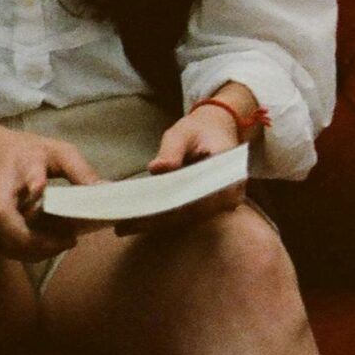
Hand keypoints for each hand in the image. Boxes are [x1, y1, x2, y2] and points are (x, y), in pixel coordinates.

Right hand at [0, 123, 103, 260]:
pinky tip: (49, 245)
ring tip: (64, 243)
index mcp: (20, 166)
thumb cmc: (27, 152)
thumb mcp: (57, 152)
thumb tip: (107, 191)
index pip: (25, 174)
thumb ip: (80, 170)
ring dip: (35, 249)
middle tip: (69, 240)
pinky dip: (28, 250)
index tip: (42, 188)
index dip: (34, 182)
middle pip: (6, 219)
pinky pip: (6, 245)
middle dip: (35, 238)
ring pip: (6, 240)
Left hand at [119, 93, 254, 234]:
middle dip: (159, 219)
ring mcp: (219, 205)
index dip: (172, 208)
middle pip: (191, 214)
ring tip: (127, 224)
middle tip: (126, 223)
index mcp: (228, 176)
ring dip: (158, 222)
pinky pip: (185, 215)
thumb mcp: (183, 133)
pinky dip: (163, 217)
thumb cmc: (199, 130)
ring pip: (186, 219)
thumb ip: (172, 150)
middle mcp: (228, 196)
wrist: (216, 129)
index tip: (146, 212)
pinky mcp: (207, 207)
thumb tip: (158, 168)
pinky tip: (138, 220)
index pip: (199, 200)